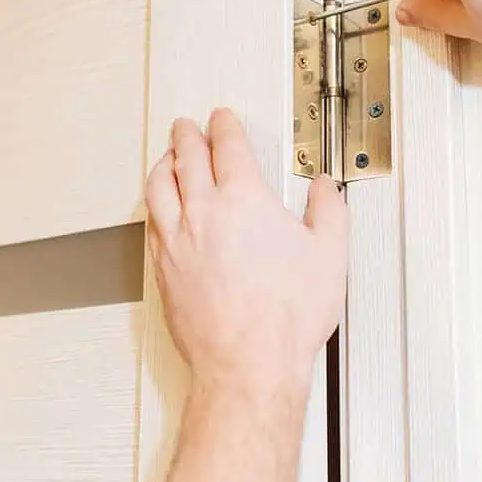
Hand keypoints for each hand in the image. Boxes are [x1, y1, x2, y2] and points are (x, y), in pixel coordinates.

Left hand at [144, 108, 347, 394]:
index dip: (224, 126)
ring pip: (159, 186)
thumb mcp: (329, 255)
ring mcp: (177, 241)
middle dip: (188, 135)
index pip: (227, 147)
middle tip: (188, 126)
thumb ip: (328, 211)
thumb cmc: (284, 318)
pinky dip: (154, 203)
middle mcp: (203, 214)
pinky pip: (151, 222)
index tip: (222, 118)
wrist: (247, 363)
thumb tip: (325, 189)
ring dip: (163, 164)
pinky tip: (159, 207)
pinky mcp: (163, 269)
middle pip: (187, 158)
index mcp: (243, 201)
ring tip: (167, 157)